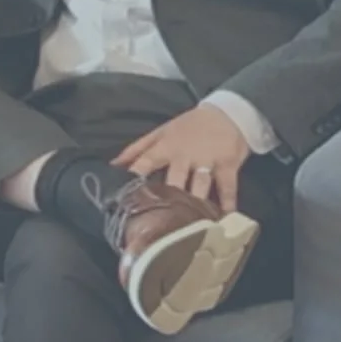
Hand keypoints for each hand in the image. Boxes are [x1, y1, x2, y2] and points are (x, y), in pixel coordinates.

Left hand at [112, 104, 249, 213]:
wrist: (227, 112)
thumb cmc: (189, 127)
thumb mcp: (161, 132)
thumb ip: (137, 149)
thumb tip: (112, 166)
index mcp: (165, 147)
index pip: (145, 163)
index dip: (135, 180)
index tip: (125, 201)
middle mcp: (184, 155)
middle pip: (174, 180)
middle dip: (168, 200)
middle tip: (160, 225)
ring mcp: (207, 160)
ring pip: (199, 186)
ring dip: (196, 205)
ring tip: (190, 229)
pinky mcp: (227, 164)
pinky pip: (227, 188)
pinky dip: (227, 204)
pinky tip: (224, 220)